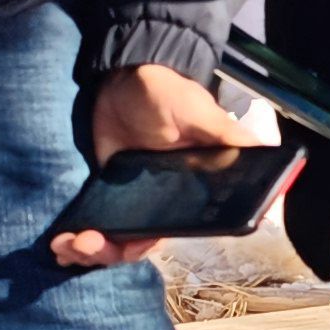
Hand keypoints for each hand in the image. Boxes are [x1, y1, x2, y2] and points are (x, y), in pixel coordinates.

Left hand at [51, 62, 253, 269]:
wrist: (123, 77)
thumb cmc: (169, 94)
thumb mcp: (200, 114)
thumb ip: (230, 139)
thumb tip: (271, 162)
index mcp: (189, 194)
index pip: (170, 233)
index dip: (145, 246)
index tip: (123, 246)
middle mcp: (161, 203)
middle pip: (135, 245)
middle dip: (107, 252)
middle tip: (84, 243)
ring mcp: (128, 200)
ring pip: (110, 241)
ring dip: (88, 251)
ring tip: (65, 245)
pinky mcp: (100, 191)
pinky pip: (90, 224)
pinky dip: (73, 239)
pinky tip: (58, 242)